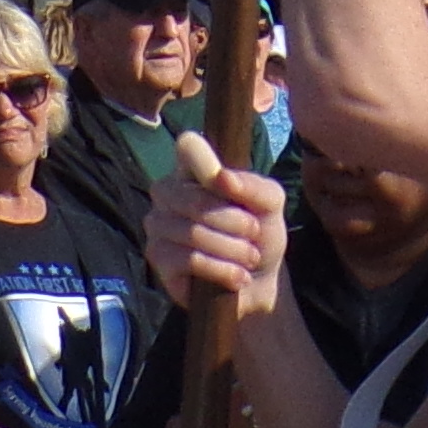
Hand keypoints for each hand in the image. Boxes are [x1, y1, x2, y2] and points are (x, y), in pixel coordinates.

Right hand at [148, 131, 288, 325]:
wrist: (256, 280)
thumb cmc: (258, 234)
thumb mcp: (270, 206)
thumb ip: (253, 187)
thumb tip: (221, 177)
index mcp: (192, 169)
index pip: (187, 146)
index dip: (207, 163)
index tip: (229, 186)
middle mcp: (167, 192)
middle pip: (195, 198)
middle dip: (234, 221)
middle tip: (254, 234)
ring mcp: (157, 224)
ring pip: (194, 233)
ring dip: (233, 249)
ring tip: (250, 258)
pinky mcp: (157, 258)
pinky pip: (189, 260)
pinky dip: (222, 270)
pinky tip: (238, 276)